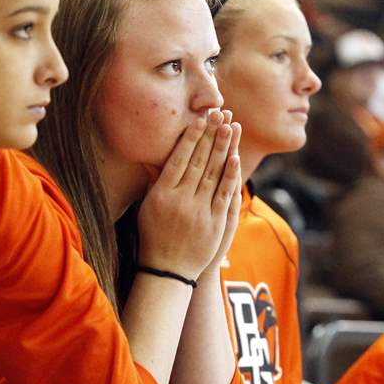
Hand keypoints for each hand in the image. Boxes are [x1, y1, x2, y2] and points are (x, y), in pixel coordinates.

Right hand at [137, 110, 241, 279]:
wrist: (168, 270)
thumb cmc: (154, 236)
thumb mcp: (147, 208)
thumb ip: (154, 182)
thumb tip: (153, 158)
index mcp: (161, 194)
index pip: (178, 158)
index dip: (191, 137)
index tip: (200, 119)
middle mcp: (180, 199)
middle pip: (198, 161)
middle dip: (210, 135)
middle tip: (220, 113)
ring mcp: (198, 211)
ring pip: (213, 173)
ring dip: (222, 148)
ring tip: (230, 127)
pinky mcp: (214, 223)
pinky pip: (223, 195)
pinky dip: (230, 176)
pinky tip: (235, 158)